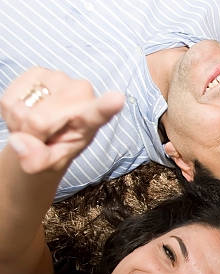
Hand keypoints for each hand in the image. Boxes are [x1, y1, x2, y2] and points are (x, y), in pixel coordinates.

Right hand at [0, 67, 123, 173]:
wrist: (45, 133)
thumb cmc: (56, 147)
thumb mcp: (52, 163)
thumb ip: (39, 160)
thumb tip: (20, 143)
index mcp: (92, 119)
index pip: (100, 112)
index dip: (106, 105)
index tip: (117, 98)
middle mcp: (79, 92)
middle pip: (37, 122)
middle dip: (30, 134)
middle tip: (42, 136)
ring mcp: (59, 78)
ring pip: (20, 111)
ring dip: (19, 123)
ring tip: (36, 124)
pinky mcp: (36, 71)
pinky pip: (8, 100)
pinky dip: (9, 112)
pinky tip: (26, 110)